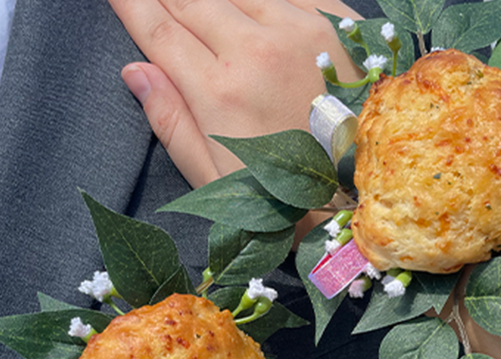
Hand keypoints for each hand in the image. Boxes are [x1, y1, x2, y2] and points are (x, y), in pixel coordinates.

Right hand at [110, 0, 363, 186]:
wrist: (370, 192)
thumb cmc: (288, 197)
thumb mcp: (216, 177)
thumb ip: (171, 119)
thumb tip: (135, 71)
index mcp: (220, 91)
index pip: (158, 29)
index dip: (131, 5)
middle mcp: (257, 49)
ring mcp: (301, 30)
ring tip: (203, 12)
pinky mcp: (338, 23)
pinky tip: (250, 7)